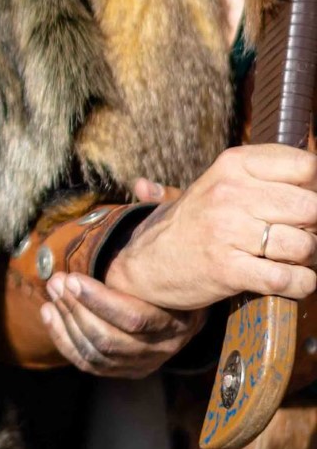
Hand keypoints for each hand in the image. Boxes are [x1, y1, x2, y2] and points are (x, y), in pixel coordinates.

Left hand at [40, 272, 204, 376]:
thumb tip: (102, 248)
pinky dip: (63, 339)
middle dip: (76, 309)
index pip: (133, 319)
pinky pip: (88, 363)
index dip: (98, 300)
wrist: (183, 307)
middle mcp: (163, 348)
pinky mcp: (126, 371)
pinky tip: (49, 314)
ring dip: (66, 323)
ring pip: (96, 353)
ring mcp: (144, 363)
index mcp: (177, 320)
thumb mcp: (162, 268)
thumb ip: (137, 263)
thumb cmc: (166, 276)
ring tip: (52, 295)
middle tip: (57, 282)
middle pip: (109, 339)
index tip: (72, 278)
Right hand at [106, 144, 316, 311]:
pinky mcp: (228, 270)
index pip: (306, 166)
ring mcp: (228, 232)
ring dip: (309, 258)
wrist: (148, 261)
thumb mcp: (224, 181)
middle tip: (302, 234)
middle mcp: (230, 193)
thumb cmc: (198, 220)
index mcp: (233, 164)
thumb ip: (268, 175)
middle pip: (312, 207)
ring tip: (294, 258)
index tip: (309, 203)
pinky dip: (301, 284)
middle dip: (315, 227)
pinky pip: (286, 279)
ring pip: (304, 245)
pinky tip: (294, 280)